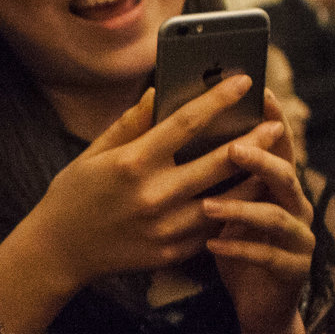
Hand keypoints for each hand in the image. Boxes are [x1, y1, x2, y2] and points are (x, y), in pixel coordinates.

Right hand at [25, 74, 262, 286]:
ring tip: (270, 162)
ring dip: (252, 179)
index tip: (243, 82)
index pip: (187, 123)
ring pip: (226, 200)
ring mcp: (165, 228)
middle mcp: (153, 195)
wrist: (59, 252)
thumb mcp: (94, 152)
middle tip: (275, 125)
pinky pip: (212, 228)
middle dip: (252, 141)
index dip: (219, 100)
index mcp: (132, 163)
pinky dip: (231, 210)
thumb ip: (131, 123)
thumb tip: (161, 91)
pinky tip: (245, 196)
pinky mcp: (172, 252)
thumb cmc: (75, 194)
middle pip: (218, 163)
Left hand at [200, 97, 318, 333]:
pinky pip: (267, 256)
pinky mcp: (293, 269)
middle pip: (284, 174)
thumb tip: (183, 125)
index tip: (258, 93)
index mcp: (278, 184)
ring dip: (242, 209)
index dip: (272, 118)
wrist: (258, 305)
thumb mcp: (219, 205)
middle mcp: (296, 205)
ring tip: (208, 204)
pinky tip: (213, 244)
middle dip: (260, 159)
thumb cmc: (232, 245)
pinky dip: (239, 249)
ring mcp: (299, 237)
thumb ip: (210, 171)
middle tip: (230, 148)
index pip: (279, 144)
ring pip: (276, 216)